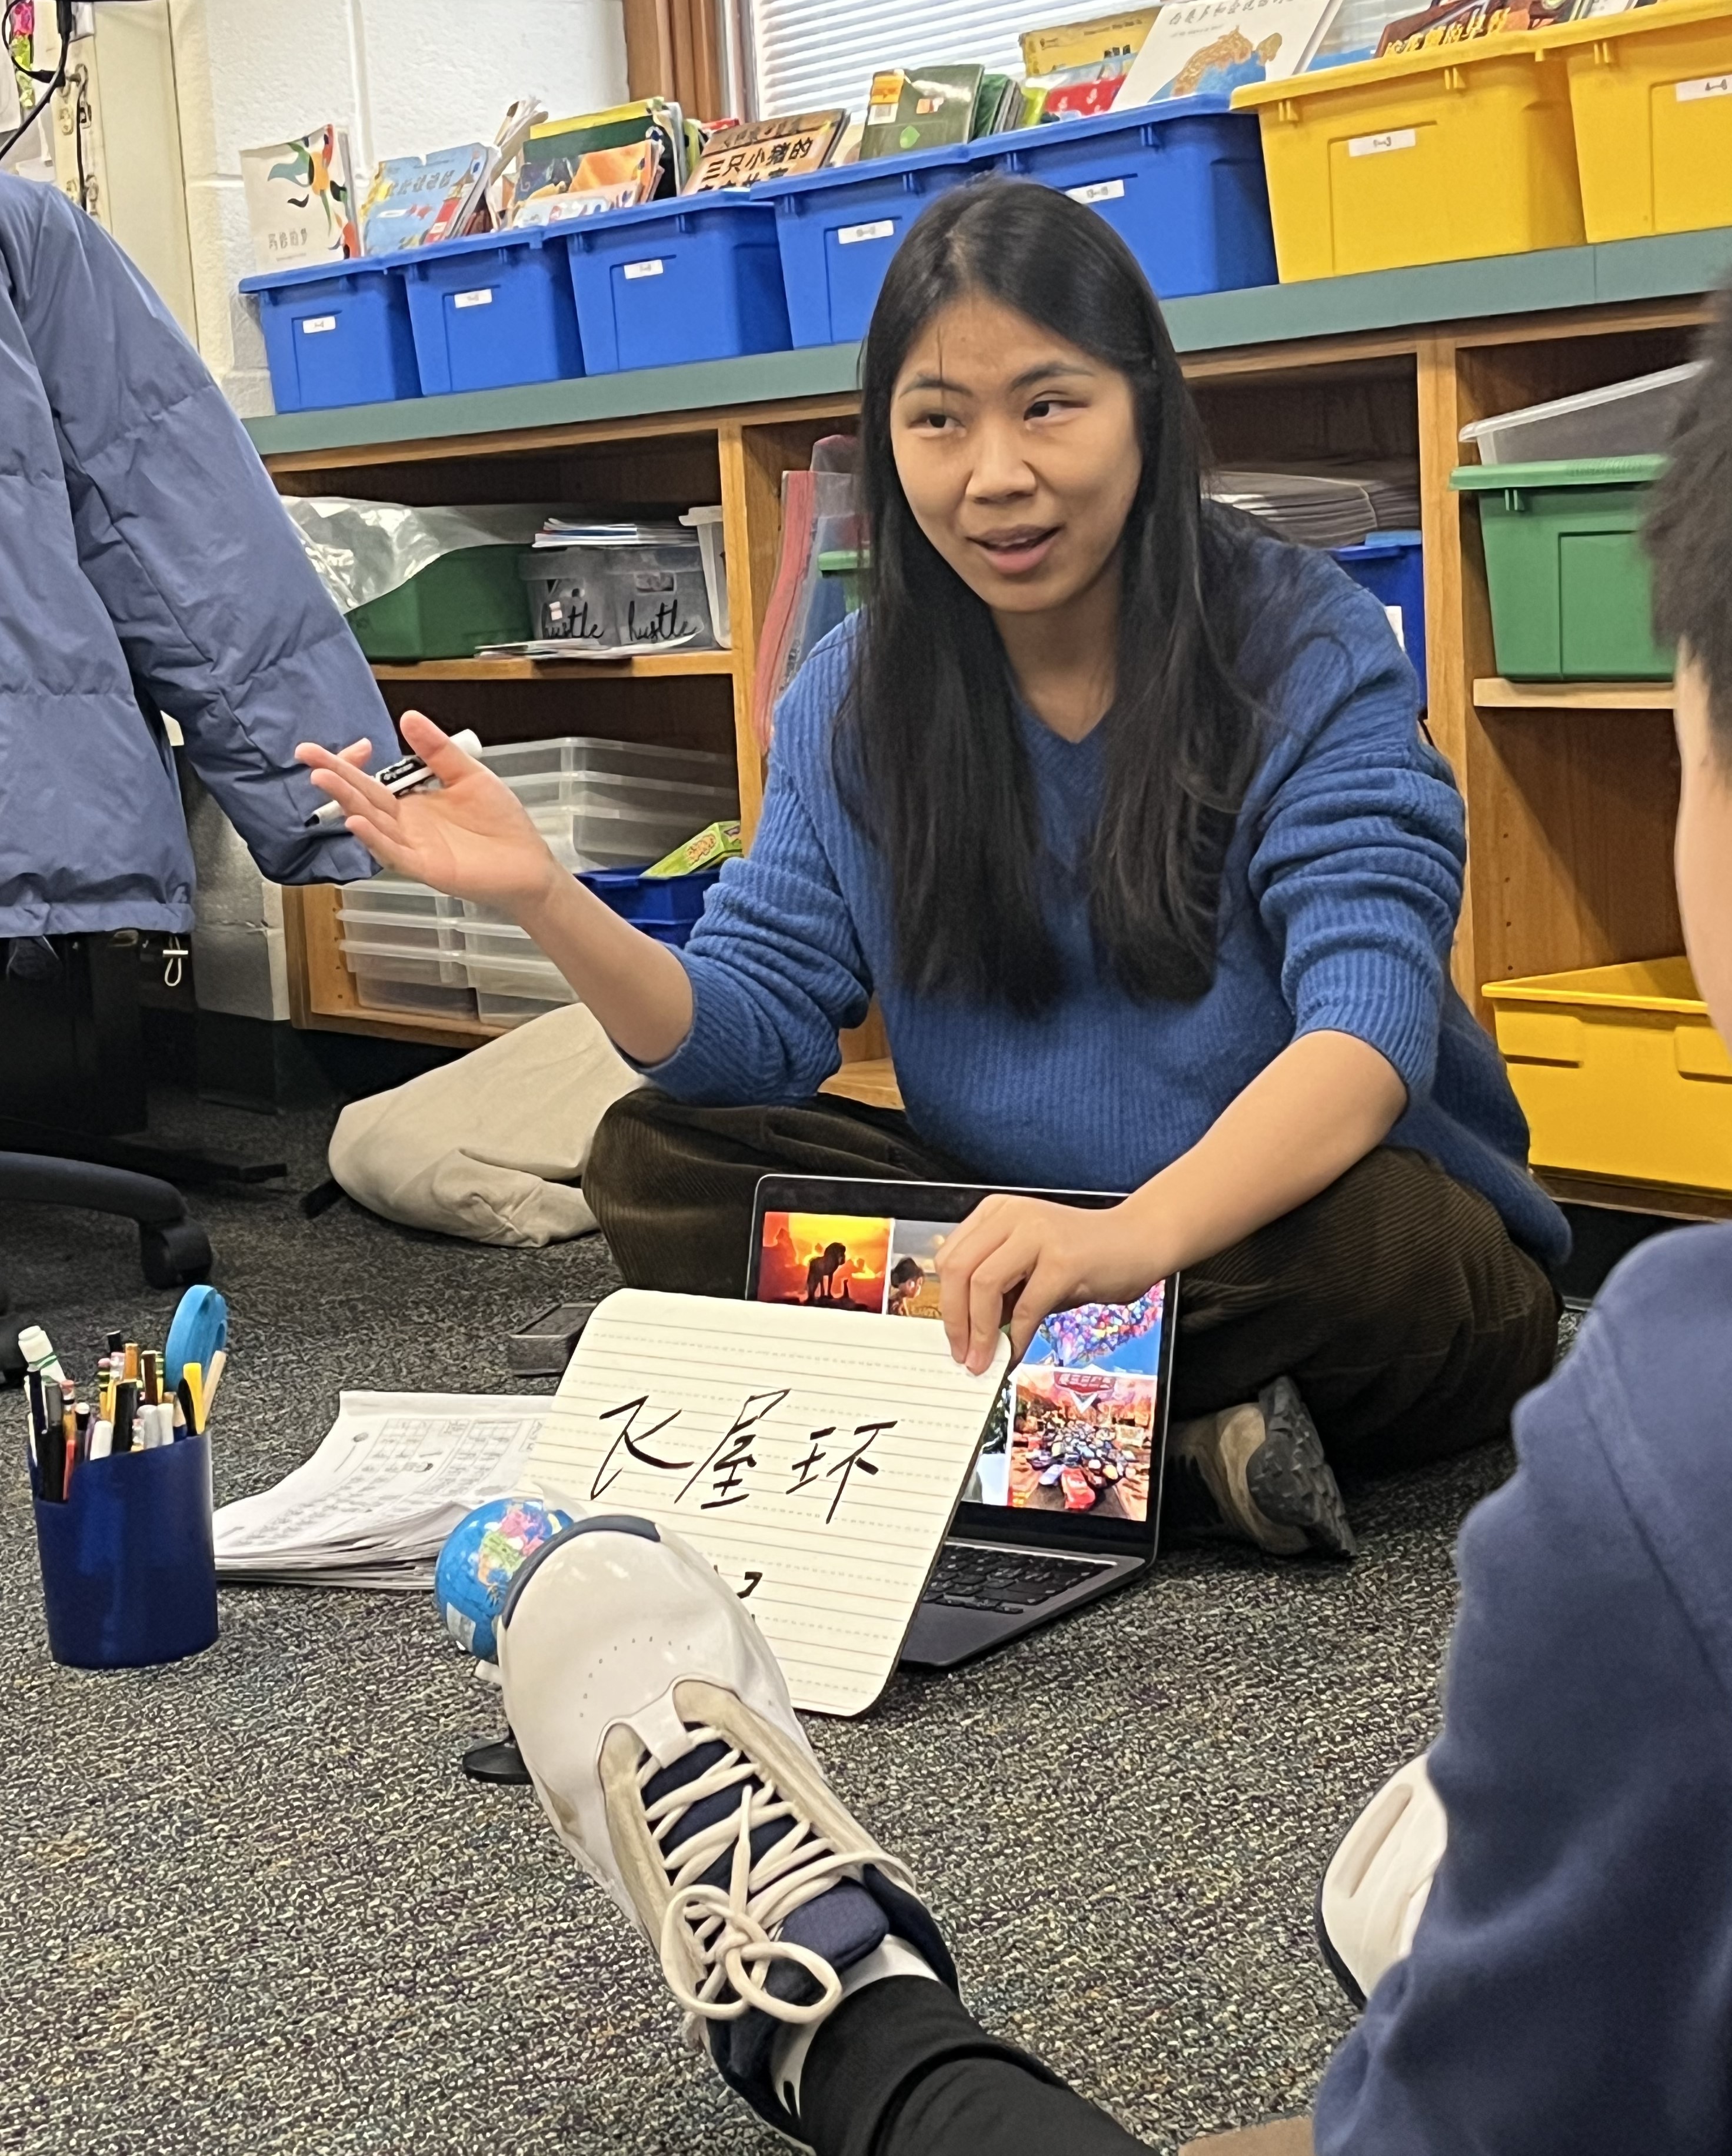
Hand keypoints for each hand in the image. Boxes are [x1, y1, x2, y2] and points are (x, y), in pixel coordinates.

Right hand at [295, 710, 563, 916]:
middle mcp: (407, 826)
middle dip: (335, 778)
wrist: (529, 864)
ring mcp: (415, 848)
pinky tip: (358, 822)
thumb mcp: (468, 775)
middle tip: (307, 756)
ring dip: (348, 803)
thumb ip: (437, 750)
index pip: (370, 782)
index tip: (323, 749)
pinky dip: (376, 839)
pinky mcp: (427, 868)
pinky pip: (395, 853)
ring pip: (373, 824)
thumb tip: (408, 717)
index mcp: (413, 803)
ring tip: (323, 780)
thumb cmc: (501, 825)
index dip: (347, 766)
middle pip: (363, 799)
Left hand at [935, 1194, 1165, 1373]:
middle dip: (955, 1321)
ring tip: (984, 1360)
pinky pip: (1026, 1305)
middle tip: (962, 1355)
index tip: (952, 1336)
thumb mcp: (1029, 1265)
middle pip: (958, 1269)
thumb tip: (968, 1333)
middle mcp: (1012, 1216)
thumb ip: (998, 1289)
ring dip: (980, 1332)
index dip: (945, 1303)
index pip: (950, 1257)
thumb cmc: (1085, 1257)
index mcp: (997, 1213)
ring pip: (983, 1284)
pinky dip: (1016, 1335)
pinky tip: (1017, 1350)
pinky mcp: (1063, 1259)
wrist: (1138, 1241)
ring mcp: (1037, 1234)